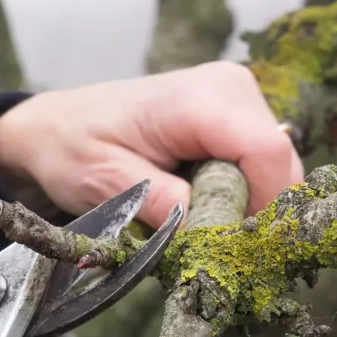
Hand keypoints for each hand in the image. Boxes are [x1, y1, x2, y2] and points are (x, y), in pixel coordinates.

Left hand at [0, 61, 303, 228]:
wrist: (56, 127)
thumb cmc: (72, 147)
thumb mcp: (105, 181)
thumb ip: (159, 202)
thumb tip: (207, 231)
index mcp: (200, 98)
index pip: (268, 155)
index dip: (262, 210)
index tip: (227, 248)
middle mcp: (231, 89)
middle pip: (280, 167)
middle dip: (252, 216)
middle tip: (204, 247)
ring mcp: (239, 101)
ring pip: (275, 173)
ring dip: (243, 210)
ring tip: (194, 226)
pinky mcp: (237, 120)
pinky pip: (259, 169)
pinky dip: (238, 198)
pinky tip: (200, 209)